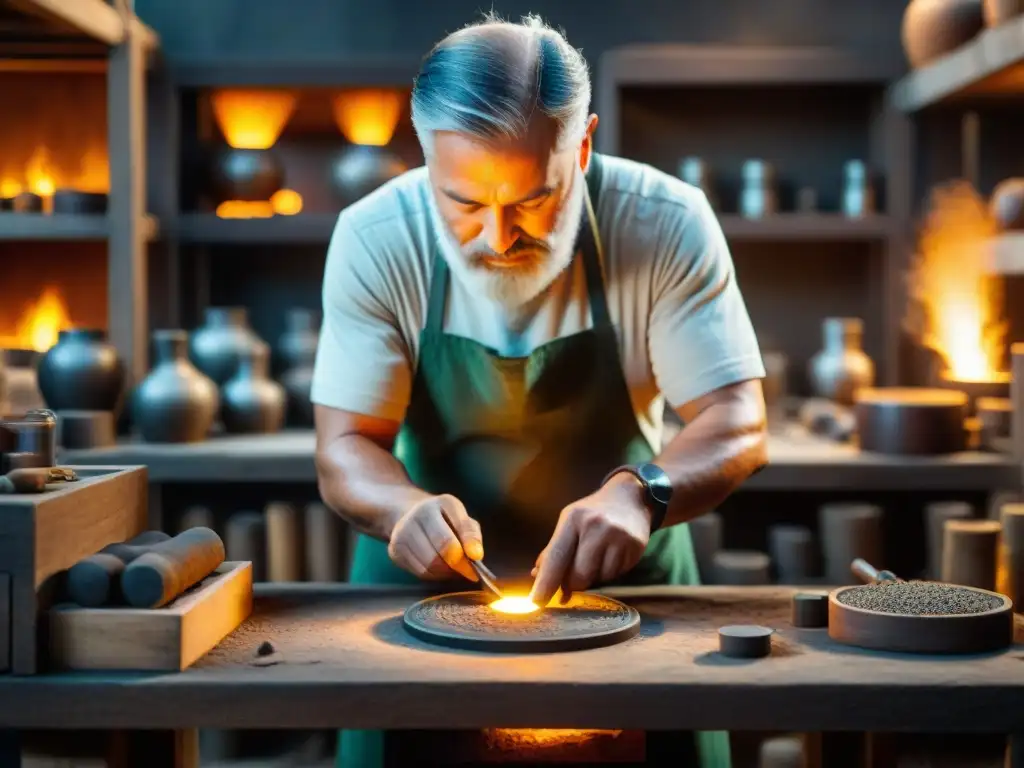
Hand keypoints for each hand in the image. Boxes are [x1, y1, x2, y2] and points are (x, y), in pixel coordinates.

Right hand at [388, 493, 483, 581]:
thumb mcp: (461, 519)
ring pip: (431, 564)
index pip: (460, 525)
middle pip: (443, 547)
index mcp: (443, 503)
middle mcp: (420, 514)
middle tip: (466, 569)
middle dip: (458, 563)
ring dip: (446, 571)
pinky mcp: (394, 550)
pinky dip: (433, 575)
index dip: (470, 543)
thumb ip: (471, 535)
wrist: (409, 515)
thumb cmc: (443, 520)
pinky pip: (420, 572)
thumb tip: (476, 556)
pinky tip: (437, 567)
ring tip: (451, 567)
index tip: (477, 556)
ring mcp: (403, 531)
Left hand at [529, 475, 650, 605]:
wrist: (630, 497)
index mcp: (573, 519)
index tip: (537, 602)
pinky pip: (617, 575)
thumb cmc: (592, 512)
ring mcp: (618, 537)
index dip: (546, 582)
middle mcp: (596, 527)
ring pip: (600, 579)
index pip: (556, 557)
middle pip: (579, 576)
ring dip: (595, 576)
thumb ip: (554, 550)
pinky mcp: (635, 547)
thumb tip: (538, 576)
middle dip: (573, 584)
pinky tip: (612, 554)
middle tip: (573, 579)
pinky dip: (610, 571)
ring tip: (598, 556)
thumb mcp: (569, 522)